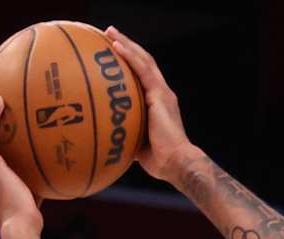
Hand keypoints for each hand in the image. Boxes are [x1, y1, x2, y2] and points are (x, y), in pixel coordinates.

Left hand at [103, 28, 197, 185]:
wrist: (176, 163)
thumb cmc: (159, 161)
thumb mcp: (137, 144)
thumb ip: (126, 134)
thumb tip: (106, 138)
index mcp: (158, 103)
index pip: (144, 77)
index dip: (131, 63)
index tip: (115, 54)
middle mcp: (162, 93)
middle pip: (143, 62)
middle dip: (127, 47)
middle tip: (109, 35)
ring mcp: (162, 92)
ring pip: (143, 60)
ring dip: (126, 43)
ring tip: (110, 32)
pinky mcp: (159, 94)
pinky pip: (142, 69)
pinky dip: (128, 56)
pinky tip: (115, 46)